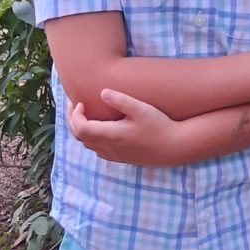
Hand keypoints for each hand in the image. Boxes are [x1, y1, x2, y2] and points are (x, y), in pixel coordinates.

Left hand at [66, 89, 185, 166]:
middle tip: (75, 105)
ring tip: (85, 113)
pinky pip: (98, 149)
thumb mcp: (142, 109)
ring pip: (88, 144)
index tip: (81, 102)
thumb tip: (102, 92)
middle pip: (80, 137)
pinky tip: (101, 127)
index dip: (75, 114)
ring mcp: (115, 155)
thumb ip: (121, 100)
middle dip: (73, 120)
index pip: (80, 128)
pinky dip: (92, 137)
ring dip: (82, 129)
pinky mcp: (121, 158)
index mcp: (112, 135)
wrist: (175, 147)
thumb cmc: (160, 126)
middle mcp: (110, 148)